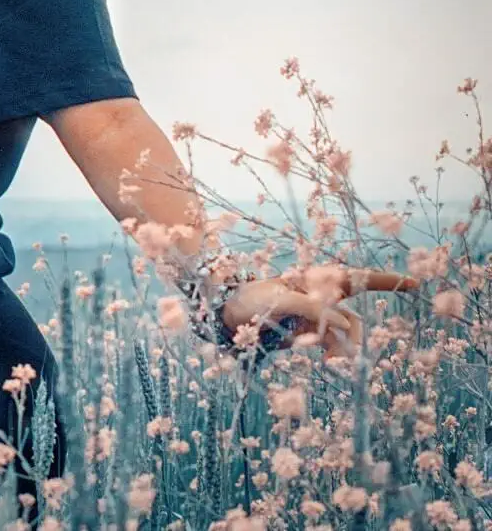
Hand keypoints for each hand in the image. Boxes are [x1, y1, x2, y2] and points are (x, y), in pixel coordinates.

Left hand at [221, 268, 424, 358]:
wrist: (224, 316)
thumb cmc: (248, 299)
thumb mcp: (277, 300)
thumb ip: (312, 310)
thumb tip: (346, 326)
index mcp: (314, 281)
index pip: (355, 278)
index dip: (385, 281)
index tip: (416, 283)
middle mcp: (319, 298)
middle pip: (353, 316)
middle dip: (357, 336)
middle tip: (348, 356)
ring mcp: (315, 317)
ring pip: (344, 335)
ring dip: (343, 349)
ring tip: (332, 363)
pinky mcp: (306, 335)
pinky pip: (330, 345)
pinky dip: (333, 353)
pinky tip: (327, 363)